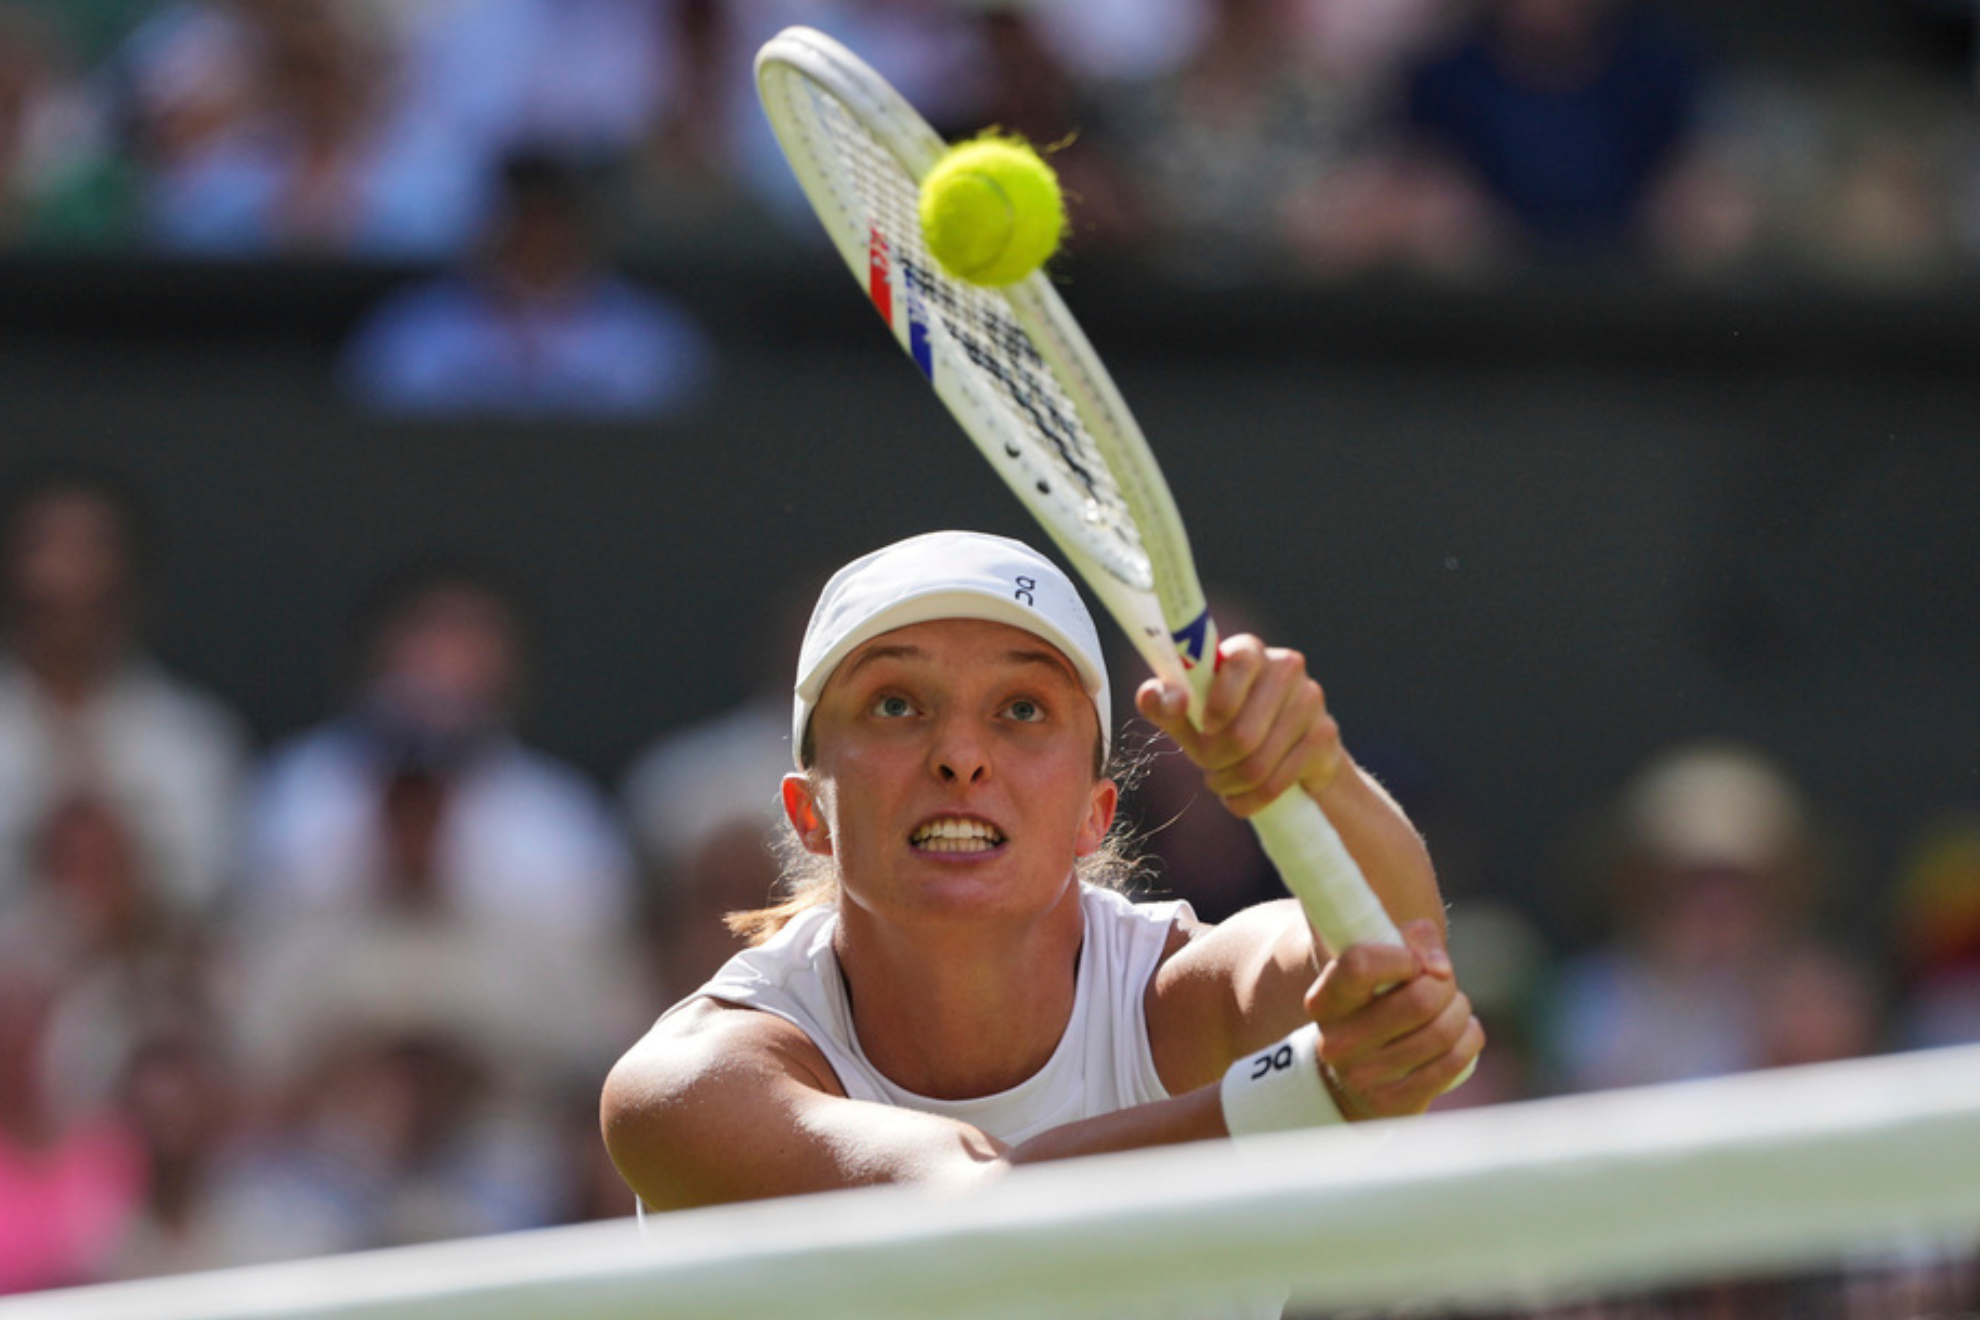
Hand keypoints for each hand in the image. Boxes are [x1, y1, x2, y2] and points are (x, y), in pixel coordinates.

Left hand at [1134, 635, 1343, 817]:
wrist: (1287, 748)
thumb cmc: (1226, 722)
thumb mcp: (1190, 714)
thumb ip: (1165, 704)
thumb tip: (1158, 697)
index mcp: (1248, 650)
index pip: (1237, 665)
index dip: (1218, 704)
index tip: (1205, 727)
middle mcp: (1286, 667)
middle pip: (1242, 734)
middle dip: (1213, 760)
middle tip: (1205, 766)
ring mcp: (1311, 701)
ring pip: (1258, 765)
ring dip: (1229, 783)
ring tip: (1220, 781)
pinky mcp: (1325, 737)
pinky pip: (1277, 783)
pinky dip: (1249, 800)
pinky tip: (1241, 796)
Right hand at [1303, 920, 1484, 1118]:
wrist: (1352, 1079)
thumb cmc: (1374, 1007)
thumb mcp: (1379, 968)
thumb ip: (1410, 941)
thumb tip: (1440, 967)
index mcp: (1324, 1001)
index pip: (1360, 965)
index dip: (1402, 956)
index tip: (1415, 962)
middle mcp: (1337, 1042)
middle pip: (1419, 1000)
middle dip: (1445, 985)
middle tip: (1442, 984)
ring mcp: (1364, 1078)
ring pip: (1442, 1031)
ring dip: (1460, 1010)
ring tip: (1453, 1008)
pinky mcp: (1394, 1105)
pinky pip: (1453, 1062)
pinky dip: (1469, 1038)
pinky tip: (1463, 1032)